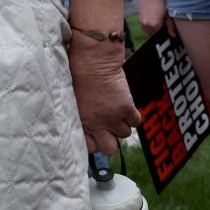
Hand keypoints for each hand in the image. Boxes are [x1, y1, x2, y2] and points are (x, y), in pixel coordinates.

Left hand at [69, 35, 140, 154]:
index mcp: (81, 122)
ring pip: (125, 134)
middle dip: (110, 139)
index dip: (94, 141)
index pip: (91, 148)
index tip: (95, 133)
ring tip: (115, 110)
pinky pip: (136, 121)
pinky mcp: (126, 108)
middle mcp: (97, 124)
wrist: (92, 60)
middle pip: (110, 149)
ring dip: (122, 124)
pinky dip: (132, 115)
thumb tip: (87, 128)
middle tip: (108, 127)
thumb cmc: (78, 76)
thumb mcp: (73, 101)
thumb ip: (80, 117)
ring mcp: (113, 117)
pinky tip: (125, 105)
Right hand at [138, 0, 173, 37]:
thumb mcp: (168, 15)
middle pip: (153, 33)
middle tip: (163, 24)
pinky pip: (144, 25)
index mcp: (155, 25)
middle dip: (158, 31)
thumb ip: (170, 26)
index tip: (167, 28)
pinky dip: (148, 24)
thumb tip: (173, 36)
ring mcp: (141, 21)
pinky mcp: (139, 17)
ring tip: (158, 20)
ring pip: (148, 30)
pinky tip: (153, 17)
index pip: (160, 34)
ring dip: (153, 28)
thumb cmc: (161, 2)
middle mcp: (146, 25)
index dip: (164, 32)